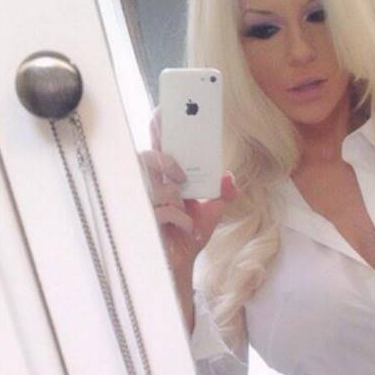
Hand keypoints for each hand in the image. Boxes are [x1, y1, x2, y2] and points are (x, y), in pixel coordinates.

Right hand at [139, 106, 237, 274]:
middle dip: (165, 161)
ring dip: (175, 197)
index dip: (158, 126)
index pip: (159, 146)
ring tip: (185, 209)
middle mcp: (150, 187)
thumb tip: (230, 178)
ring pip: (156, 185)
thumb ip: (222, 193)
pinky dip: (180, 218)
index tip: (165, 109)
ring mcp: (144, 204)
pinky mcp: (144, 222)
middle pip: (146, 157)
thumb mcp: (212, 212)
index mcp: (165, 179)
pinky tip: (186, 227)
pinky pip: (163, 210)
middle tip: (182, 175)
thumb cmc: (187, 235)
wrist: (180, 266)